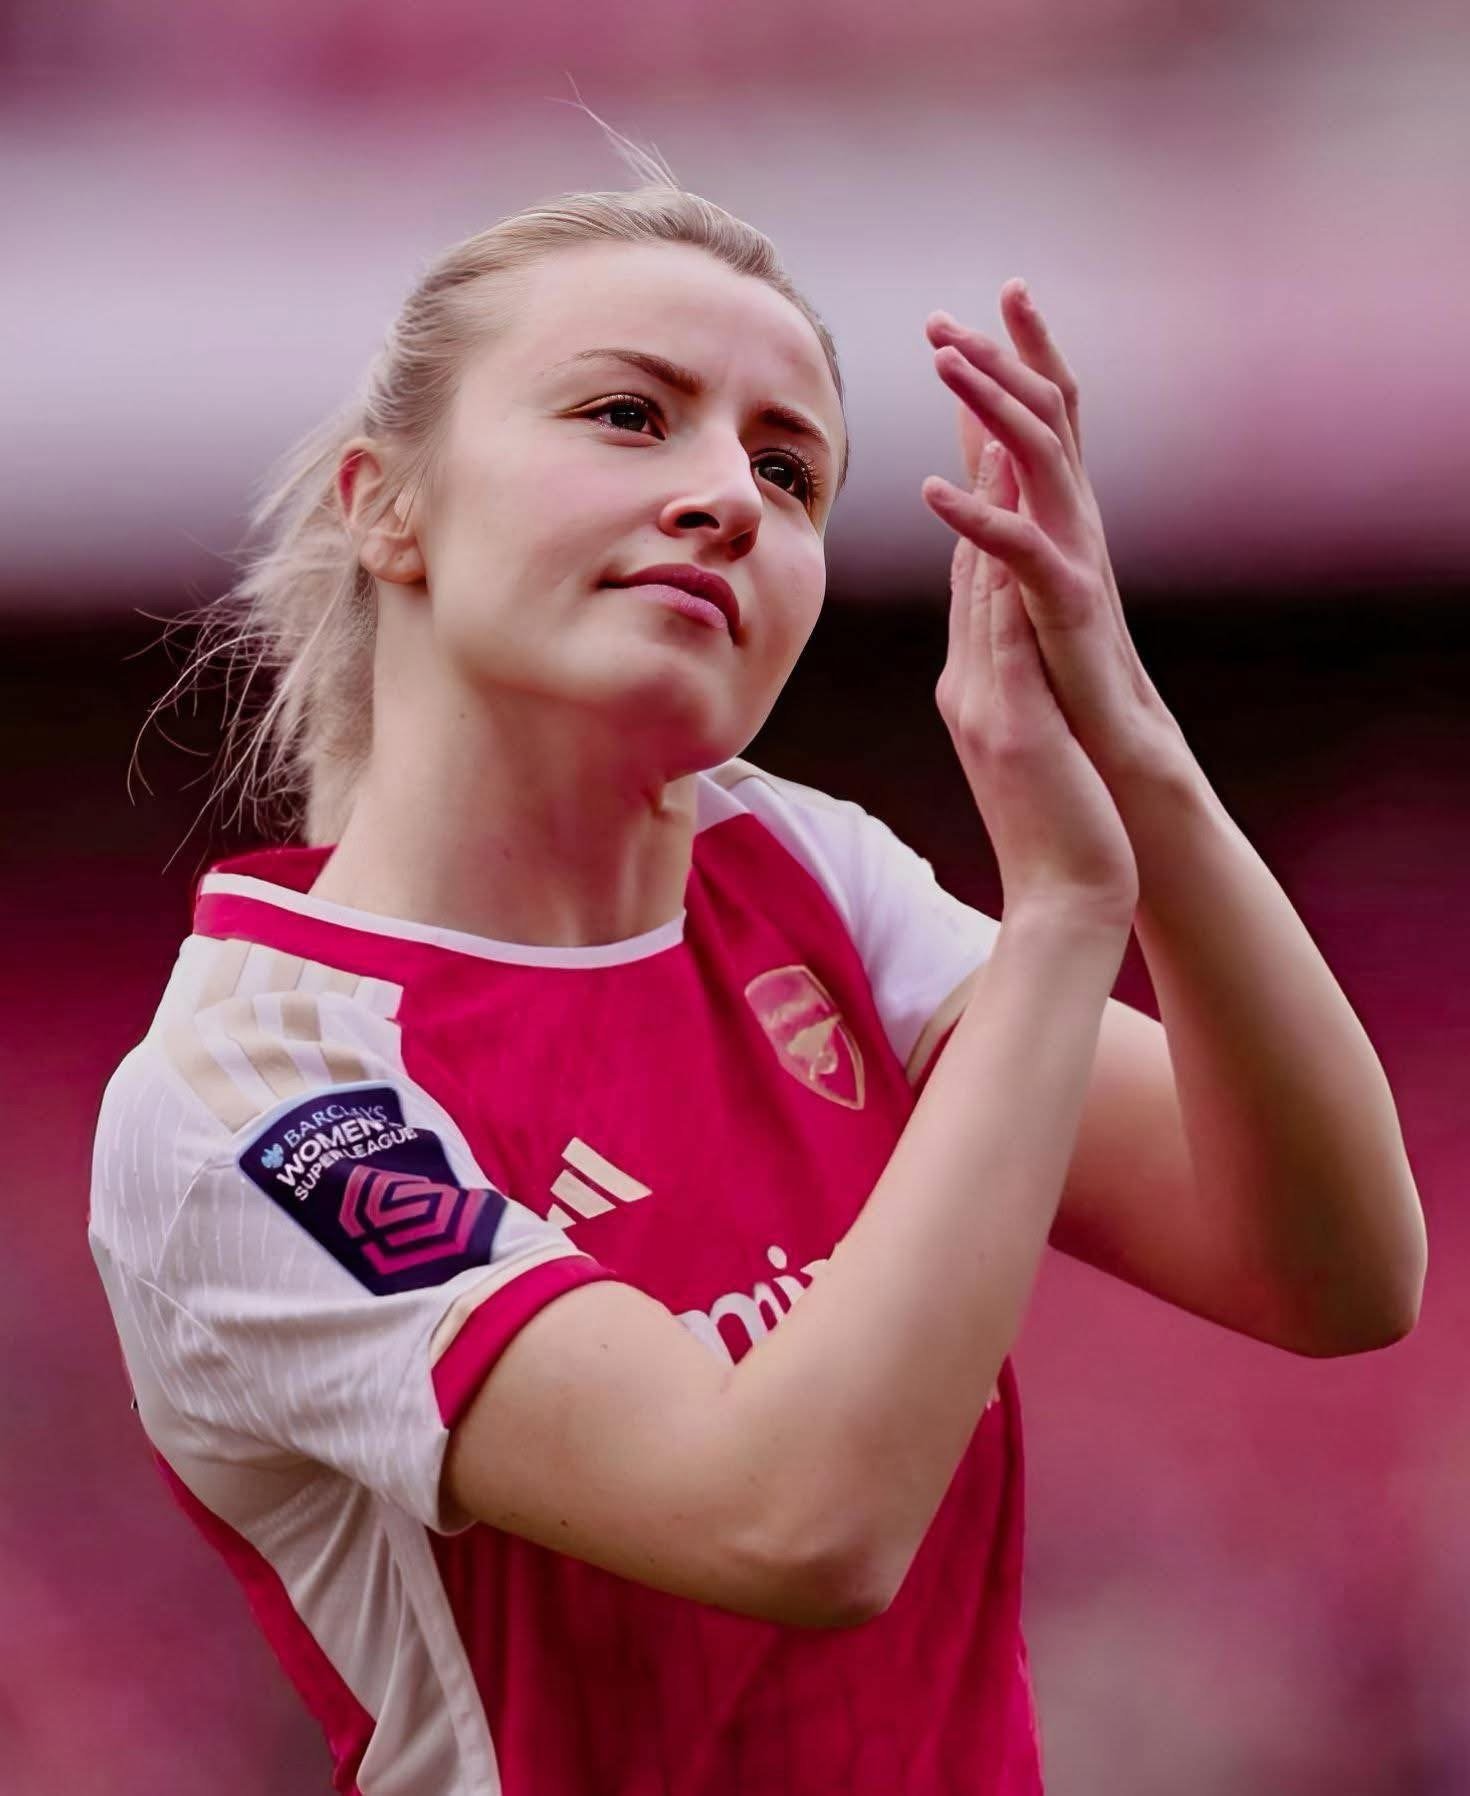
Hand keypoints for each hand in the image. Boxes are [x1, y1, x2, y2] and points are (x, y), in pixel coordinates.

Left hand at [920, 281, 1190, 792]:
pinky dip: (977, 517)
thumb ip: (1007, 523)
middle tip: (946, 318)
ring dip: (987, 405)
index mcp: (1062, 511)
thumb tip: (981, 478)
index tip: (994, 297)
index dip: (1022, 355)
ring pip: (1038, 459)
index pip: (1043, 415)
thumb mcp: (1029, 579)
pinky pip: (1020, 549)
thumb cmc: (1067, 663)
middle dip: (1000, 358)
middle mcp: (1076, 518)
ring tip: (941, 363)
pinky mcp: (1068, 602)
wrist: (1111, 735)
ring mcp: (1077, 555)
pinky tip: (931, 491)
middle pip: (1045, 415)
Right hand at [928, 427, 1138, 925]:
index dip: (975, 505)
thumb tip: (1011, 672)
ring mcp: (983, 701)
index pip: (972, 583)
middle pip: (965, 562)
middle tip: (968, 389)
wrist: (1062, 904)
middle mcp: (968, 685)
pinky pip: (1001, 626)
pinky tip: (1007, 511)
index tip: (983, 435)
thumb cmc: (1057, 837)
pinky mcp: (1009, 722)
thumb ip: (1014, 705)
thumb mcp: (1030, 757)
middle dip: (969, 474)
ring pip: (975, 580)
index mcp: (976, 691)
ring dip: (979, 497)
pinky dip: (999, 563)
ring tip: (984, 416)